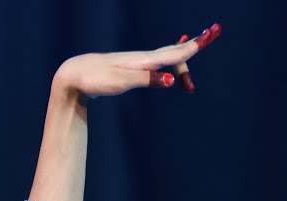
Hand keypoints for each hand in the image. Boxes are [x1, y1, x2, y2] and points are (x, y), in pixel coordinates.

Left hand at [55, 23, 221, 98]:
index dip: (196, 45)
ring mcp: (135, 63)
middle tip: (213, 33)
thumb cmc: (95, 79)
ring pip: (165, 57)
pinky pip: (155, 63)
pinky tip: (167, 68)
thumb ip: (146, 80)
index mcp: (143, 61)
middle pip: (174, 52)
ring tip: (191, 69)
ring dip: (182, 58)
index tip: (213, 32)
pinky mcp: (129, 69)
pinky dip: (167, 64)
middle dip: (195, 45)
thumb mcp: (120, 82)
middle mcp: (142, 59)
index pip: (175, 52)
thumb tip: (172, 80)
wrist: (73, 75)